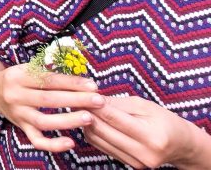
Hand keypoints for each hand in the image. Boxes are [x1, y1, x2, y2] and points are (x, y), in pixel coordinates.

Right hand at [0, 64, 103, 152]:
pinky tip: (70, 143)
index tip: (93, 86)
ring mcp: (18, 113)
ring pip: (43, 121)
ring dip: (68, 121)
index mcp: (19, 76)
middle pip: (48, 99)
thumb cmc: (18, 77)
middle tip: (98, 101)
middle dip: (76, 100)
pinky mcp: (21, 127)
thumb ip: (49, 70)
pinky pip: (36, 140)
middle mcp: (16, 95)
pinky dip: (53, 144)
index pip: (49, 80)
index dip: (72, 83)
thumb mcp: (28, 68)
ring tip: (89, 118)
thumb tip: (78, 77)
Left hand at [85, 96, 209, 168]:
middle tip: (76, 100)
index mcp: (152, 135)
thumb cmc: (163, 120)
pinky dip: (94, 134)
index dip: (96, 105)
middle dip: (87, 114)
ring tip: (81, 110)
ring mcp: (136, 162)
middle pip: (103, 131)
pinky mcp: (129, 165)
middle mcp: (144, 153)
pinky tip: (91, 122)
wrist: (180, 145)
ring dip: (87, 124)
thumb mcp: (145, 106)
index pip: (115, 118)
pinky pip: (102, 148)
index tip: (82, 94)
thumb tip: (92, 99)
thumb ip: (118, 104)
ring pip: (99, 141)